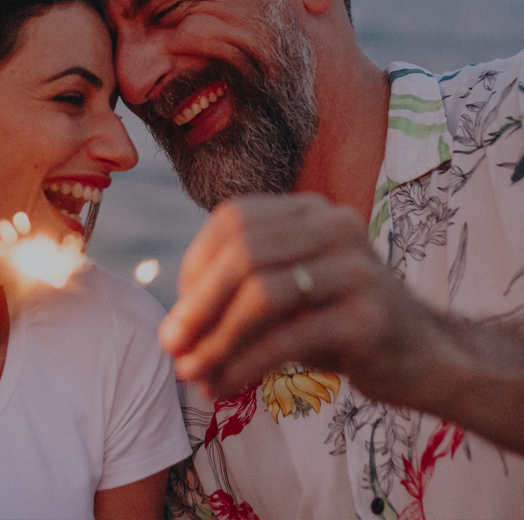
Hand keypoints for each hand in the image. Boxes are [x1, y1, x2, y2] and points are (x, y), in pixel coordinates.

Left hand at [158, 193, 446, 405]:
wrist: (425, 356)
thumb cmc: (341, 322)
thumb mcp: (289, 293)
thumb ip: (238, 293)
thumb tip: (174, 329)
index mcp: (310, 209)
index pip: (232, 219)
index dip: (195, 264)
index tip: (179, 311)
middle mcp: (334, 225)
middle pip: (243, 253)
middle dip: (198, 303)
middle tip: (171, 346)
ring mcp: (356, 267)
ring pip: (262, 294)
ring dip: (216, 338)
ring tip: (191, 372)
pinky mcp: (369, 316)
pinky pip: (288, 338)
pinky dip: (245, 365)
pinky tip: (223, 386)